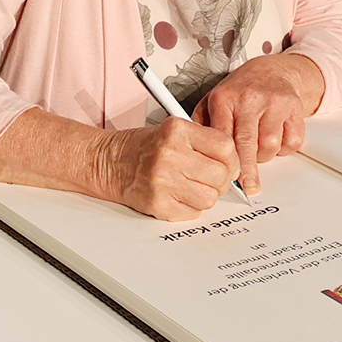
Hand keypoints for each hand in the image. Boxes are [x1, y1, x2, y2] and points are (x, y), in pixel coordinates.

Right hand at [101, 117, 242, 221]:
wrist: (108, 162)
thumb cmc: (142, 146)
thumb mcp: (173, 129)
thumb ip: (203, 141)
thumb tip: (234, 162)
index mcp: (177, 131)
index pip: (224, 146)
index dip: (232, 159)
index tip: (230, 164)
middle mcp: (170, 154)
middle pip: (220, 175)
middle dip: (222, 180)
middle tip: (214, 178)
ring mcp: (163, 181)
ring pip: (209, 197)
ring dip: (206, 195)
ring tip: (193, 186)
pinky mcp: (157, 203)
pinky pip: (192, 212)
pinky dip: (190, 207)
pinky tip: (179, 195)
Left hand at [192, 52, 324, 196]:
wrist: (272, 71)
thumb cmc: (241, 91)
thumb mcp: (213, 100)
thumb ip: (201, 124)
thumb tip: (194, 151)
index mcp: (225, 98)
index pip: (222, 136)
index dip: (223, 160)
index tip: (223, 176)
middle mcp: (250, 98)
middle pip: (248, 143)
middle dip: (247, 170)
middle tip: (247, 186)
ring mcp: (274, 102)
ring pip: (270, 145)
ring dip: (265, 155)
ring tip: (258, 146)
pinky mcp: (295, 108)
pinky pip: (291, 142)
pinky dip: (284, 148)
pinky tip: (276, 137)